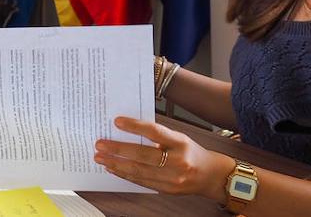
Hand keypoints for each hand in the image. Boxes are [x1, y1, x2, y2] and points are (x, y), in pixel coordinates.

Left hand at [94, 117, 233, 201]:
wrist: (210, 175)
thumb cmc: (191, 152)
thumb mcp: (178, 138)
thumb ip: (157, 136)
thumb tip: (128, 130)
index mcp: (180, 143)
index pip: (155, 132)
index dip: (135, 126)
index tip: (117, 122)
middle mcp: (177, 161)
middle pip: (143, 155)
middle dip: (118, 149)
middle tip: (100, 144)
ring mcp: (172, 178)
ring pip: (139, 171)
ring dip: (116, 164)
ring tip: (101, 157)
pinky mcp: (167, 190)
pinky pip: (142, 181)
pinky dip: (125, 174)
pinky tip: (114, 168)